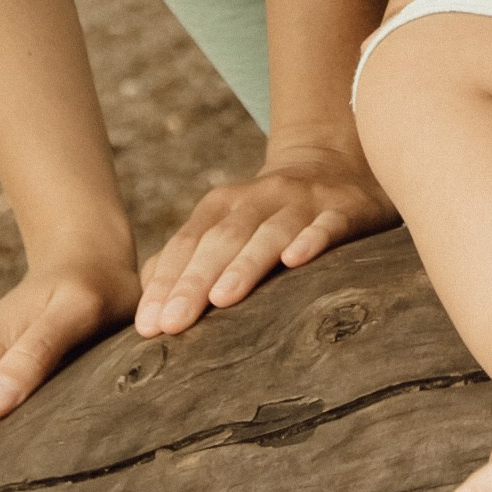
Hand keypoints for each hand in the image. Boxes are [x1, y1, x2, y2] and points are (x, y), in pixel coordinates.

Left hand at [134, 127, 395, 333]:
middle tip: (173, 324)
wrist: (336, 165)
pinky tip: (296, 259)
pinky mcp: (343, 209)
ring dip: (245, 264)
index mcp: (223, 205)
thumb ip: (188, 259)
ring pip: (271, 232)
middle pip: (222, 239)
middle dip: (195, 281)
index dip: (166, 283)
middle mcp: (258, 199)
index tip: (148, 326)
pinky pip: (327, 224)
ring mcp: (302, 202)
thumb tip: (151, 305)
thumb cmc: (270, 216)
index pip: (187, 244)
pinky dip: (311, 240)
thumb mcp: (226, 226)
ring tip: (222, 298)